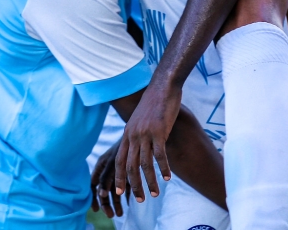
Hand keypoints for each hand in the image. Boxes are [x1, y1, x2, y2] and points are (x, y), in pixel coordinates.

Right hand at [91, 139, 124, 218]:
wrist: (143, 133)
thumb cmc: (126, 145)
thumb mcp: (114, 161)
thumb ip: (107, 176)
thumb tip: (101, 194)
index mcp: (102, 164)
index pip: (93, 184)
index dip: (93, 197)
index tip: (96, 209)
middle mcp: (108, 167)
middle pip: (102, 189)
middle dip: (106, 203)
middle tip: (111, 215)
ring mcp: (118, 169)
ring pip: (114, 190)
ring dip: (116, 202)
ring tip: (119, 214)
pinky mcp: (128, 170)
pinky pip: (125, 186)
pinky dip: (127, 195)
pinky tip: (130, 203)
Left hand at [115, 82, 180, 202]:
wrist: (163, 86)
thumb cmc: (153, 103)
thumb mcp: (140, 120)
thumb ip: (138, 134)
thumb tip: (140, 148)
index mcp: (127, 133)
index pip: (119, 159)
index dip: (118, 177)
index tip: (119, 191)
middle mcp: (133, 135)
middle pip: (130, 166)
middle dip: (134, 185)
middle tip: (140, 200)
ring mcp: (145, 133)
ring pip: (145, 164)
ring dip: (150, 181)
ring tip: (155, 194)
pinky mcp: (159, 131)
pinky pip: (160, 155)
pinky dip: (163, 168)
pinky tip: (168, 178)